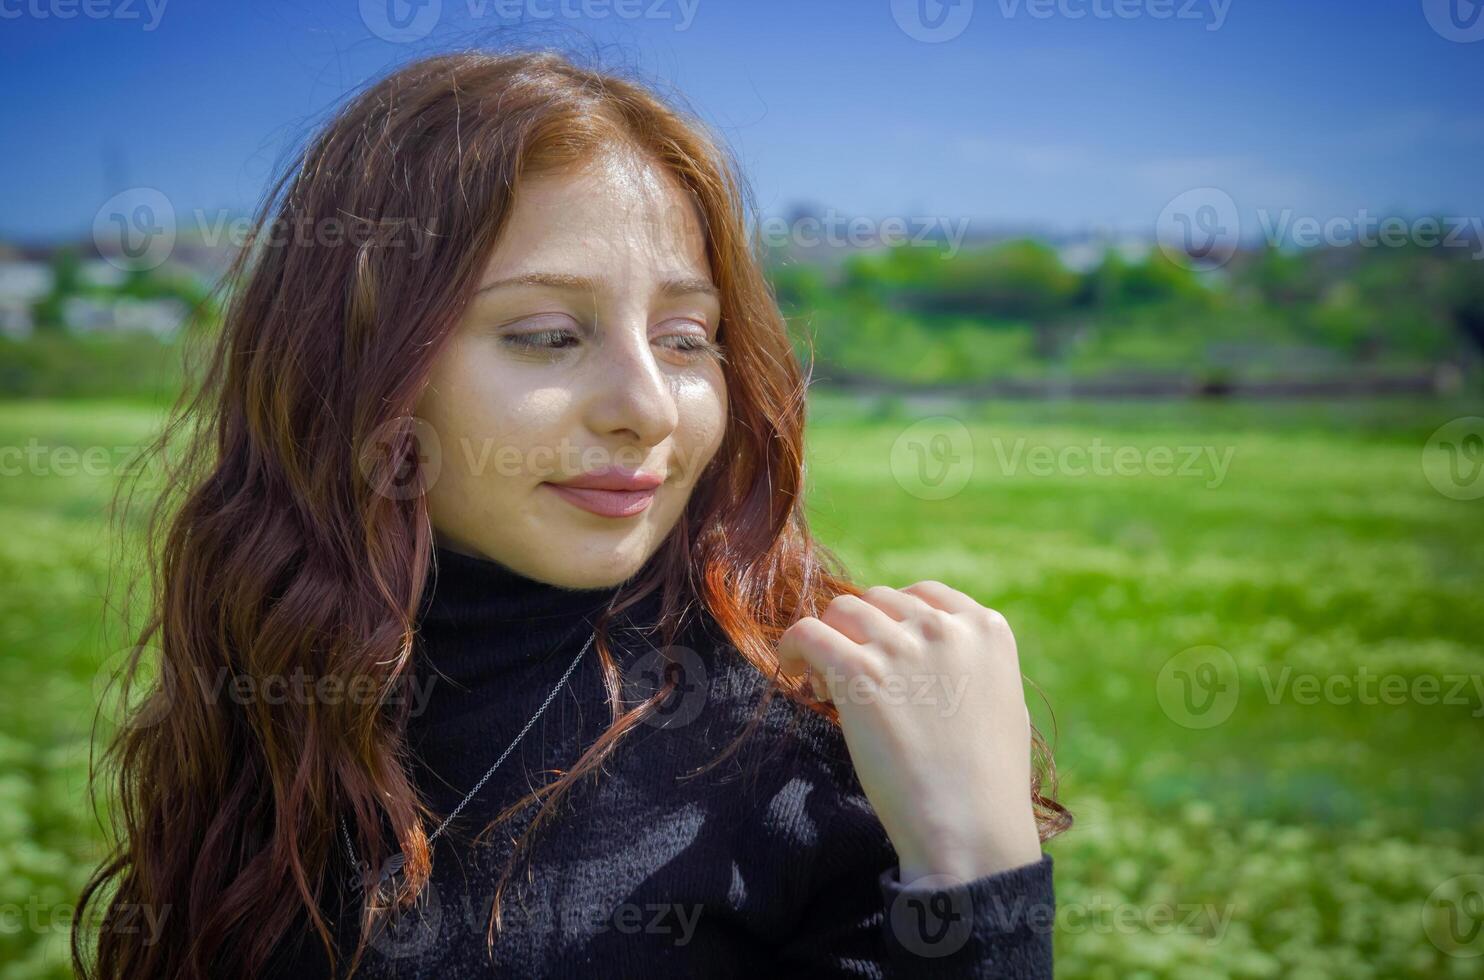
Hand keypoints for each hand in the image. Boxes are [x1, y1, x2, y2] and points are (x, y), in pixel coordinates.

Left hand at [778, 581, 1040, 883]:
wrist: (971, 829)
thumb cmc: (986, 783)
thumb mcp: (1000, 702)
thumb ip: (969, 664)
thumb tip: (930, 654)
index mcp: (986, 629)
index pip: (923, 595)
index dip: (893, 620)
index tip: (880, 650)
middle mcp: (944, 627)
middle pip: (877, 601)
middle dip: (860, 632)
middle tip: (850, 674)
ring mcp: (902, 646)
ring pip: (841, 610)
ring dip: (829, 640)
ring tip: (825, 683)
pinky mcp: (860, 672)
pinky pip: (808, 631)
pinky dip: (794, 645)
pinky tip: (794, 670)